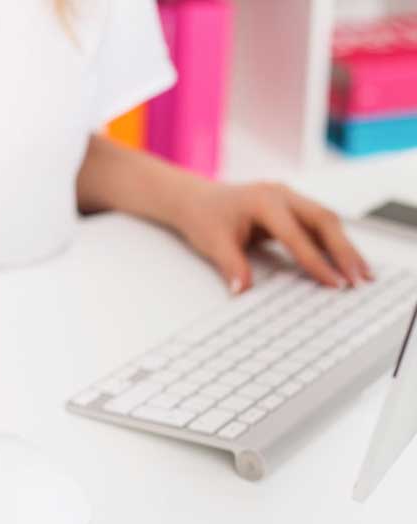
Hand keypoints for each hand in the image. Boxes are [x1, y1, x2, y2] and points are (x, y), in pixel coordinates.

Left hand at [173, 181, 371, 292]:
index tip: (333, 282)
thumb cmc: (204, 217)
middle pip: (323, 220)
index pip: (296, 234)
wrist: (196, 200)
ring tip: (363, 274)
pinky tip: (346, 262)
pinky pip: (318, 223)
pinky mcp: (292, 207)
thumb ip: (232, 266)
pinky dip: (334, 243)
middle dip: (344, 251)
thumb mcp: (213, 244)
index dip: (315, 260)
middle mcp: (281, 194)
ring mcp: (289, 198)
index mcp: (263, 200)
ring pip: (326, 220)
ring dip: (345, 247)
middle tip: (360, 279)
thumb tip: (243, 291)